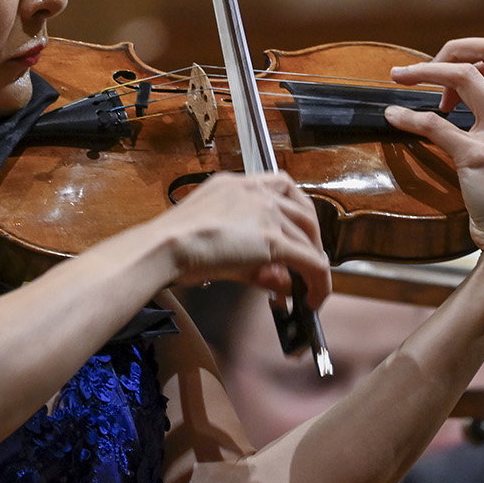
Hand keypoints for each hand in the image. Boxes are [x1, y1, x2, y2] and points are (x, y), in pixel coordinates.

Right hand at [157, 171, 332, 304]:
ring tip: (311, 288)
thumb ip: (252, 260)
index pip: (281, 187)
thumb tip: (281, 282)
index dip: (296, 213)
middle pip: (304, 210)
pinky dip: (319, 282)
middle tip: (309, 264)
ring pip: (310, 238)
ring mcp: (266, 212)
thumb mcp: (214, 240)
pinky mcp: (273, 238)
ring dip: (315, 265)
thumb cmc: (173, 246)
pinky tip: (313, 297)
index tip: (298, 233)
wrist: (164, 246)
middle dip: (312, 240)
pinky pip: (311, 262)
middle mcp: (255, 191)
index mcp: (236, 185)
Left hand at [384, 37, 483, 284]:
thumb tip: (470, 114)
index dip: (472, 56)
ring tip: (399, 77)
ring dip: (424, 71)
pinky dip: (407, 116)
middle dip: (453, 47)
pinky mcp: (477, 156)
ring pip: (463, 75)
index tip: (449, 76)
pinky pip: (433, 123)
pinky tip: (393, 118)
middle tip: (424, 65)